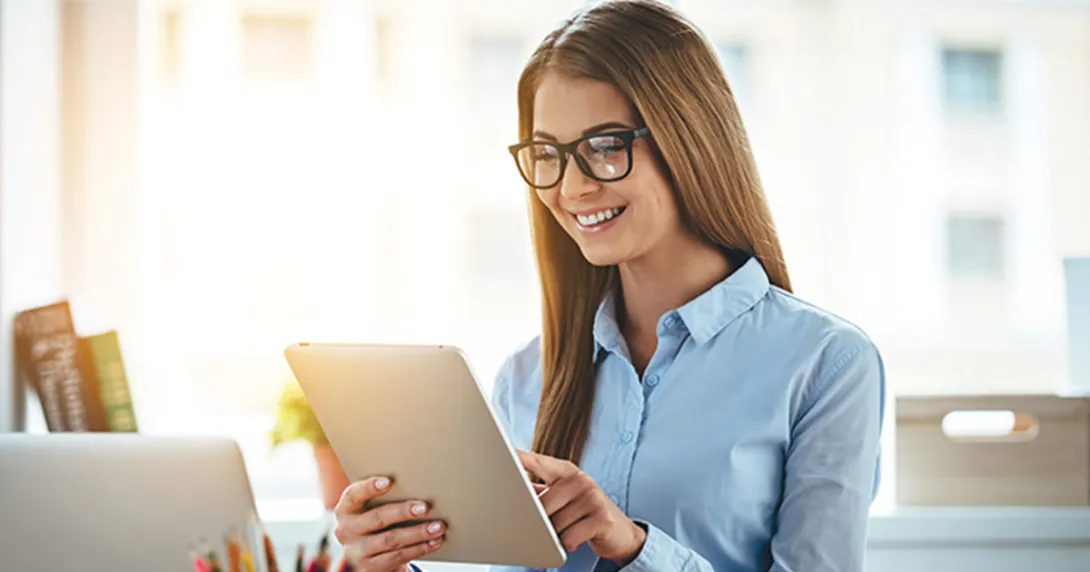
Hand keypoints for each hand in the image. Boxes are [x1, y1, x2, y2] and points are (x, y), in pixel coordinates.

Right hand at [333, 476, 445, 570]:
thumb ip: (385, 496)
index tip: (389, 481)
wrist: (371, 554)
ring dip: (418, 533)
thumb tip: (419, 483)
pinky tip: (435, 541)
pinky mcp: (370, 567)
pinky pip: (398, 556)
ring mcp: (357, 551)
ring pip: (391, 539)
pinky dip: (420, 548)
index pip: (354, 494)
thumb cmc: (377, 520)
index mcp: (345, 509)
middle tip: (425, 507)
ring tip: (438, 526)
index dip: (370, 487)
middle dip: (403, 512)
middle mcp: (346, 530)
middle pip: (378, 518)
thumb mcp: (373, 507)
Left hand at [518, 450, 646, 565]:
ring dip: (558, 535)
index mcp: (567, 472)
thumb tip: (512, 491)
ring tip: (571, 530)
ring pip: (554, 525)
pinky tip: (578, 539)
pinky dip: (569, 544)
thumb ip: (540, 493)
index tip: (505, 451)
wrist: (620, 533)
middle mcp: (581, 480)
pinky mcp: (602, 518)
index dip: (521, 458)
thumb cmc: (585, 514)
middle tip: (555, 525)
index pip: (539, 463)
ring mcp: (593, 497)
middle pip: (542, 505)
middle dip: (543, 522)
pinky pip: (569, 537)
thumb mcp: (563, 499)